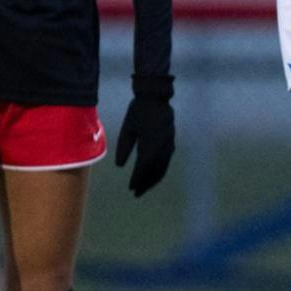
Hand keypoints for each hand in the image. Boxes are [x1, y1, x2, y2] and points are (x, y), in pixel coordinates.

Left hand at [114, 75, 175, 196]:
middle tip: (137, 194)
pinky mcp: (171, 141)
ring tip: (145, 188)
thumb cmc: (138, 111)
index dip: (137, 178)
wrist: (155, 97)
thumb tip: (120, 166)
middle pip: (155, 170)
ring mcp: (169, 143)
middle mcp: (163, 145)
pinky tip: (153, 175)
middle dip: (146, 183)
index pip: (144, 166)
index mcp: (151, 142)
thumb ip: (124, 147)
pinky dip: (160, 170)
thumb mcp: (127, 128)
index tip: (131, 188)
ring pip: (163, 167)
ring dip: (154, 179)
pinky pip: (166, 160)